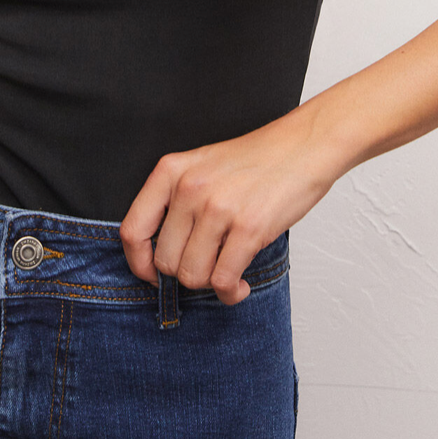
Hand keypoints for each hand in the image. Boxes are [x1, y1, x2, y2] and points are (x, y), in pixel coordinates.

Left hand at [118, 106, 338, 305]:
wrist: (304, 145)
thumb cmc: (257, 160)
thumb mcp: (203, 167)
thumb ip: (178, 202)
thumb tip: (162, 255)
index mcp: (171, 171)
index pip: (133, 230)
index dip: (138, 263)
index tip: (152, 275)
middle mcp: (189, 188)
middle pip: (165, 261)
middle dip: (186, 274)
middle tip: (208, 266)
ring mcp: (218, 208)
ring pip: (192, 275)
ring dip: (211, 284)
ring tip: (227, 274)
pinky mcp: (248, 227)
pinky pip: (224, 280)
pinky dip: (230, 292)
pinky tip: (240, 285)